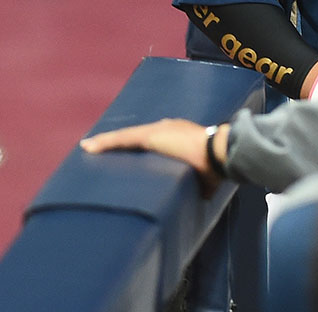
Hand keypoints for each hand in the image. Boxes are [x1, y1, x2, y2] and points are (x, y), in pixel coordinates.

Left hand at [79, 118, 224, 194]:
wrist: (218, 153)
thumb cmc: (216, 166)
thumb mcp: (206, 177)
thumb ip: (203, 185)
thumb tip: (204, 199)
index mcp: (183, 136)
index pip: (158, 140)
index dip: (144, 146)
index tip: (133, 155)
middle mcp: (169, 128)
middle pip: (138, 136)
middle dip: (122, 143)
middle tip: (106, 153)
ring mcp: (158, 131)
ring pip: (126, 137)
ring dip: (108, 144)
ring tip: (90, 150)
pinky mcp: (148, 136)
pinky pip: (121, 139)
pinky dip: (104, 143)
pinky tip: (88, 147)